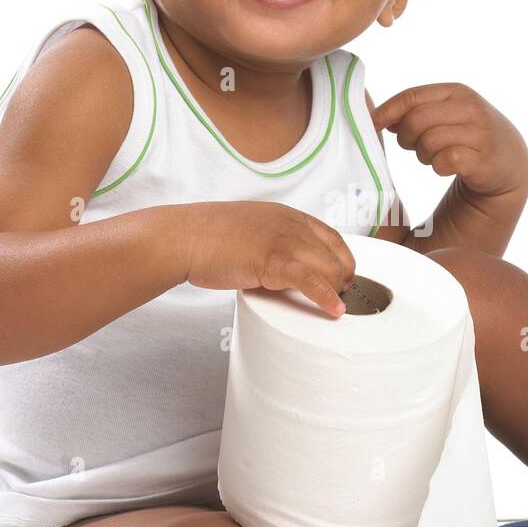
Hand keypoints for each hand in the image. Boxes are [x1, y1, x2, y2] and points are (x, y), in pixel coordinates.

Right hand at [183, 201, 356, 317]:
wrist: (184, 237)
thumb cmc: (207, 237)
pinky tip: (336, 310)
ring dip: (336, 291)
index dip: (343, 260)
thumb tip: (284, 270)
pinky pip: (311, 280)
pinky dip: (327, 297)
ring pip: (329, 268)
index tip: (343, 278)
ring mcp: (285, 241)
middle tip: (334, 298)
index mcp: (288, 216)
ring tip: (333, 307)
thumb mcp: (251, 231)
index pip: (332, 237)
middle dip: (341, 280)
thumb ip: (272, 244)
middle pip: (335, 255)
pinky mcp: (274, 261)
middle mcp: (292, 225)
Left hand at [371, 83, 527, 199]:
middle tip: (412, 146)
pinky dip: (438, 167)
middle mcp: (471, 108)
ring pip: (429, 141)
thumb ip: (415, 111)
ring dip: (423, 155)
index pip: (412, 96)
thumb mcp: (446, 114)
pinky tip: (446, 167)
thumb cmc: (468, 135)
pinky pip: (445, 161)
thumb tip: (378, 115)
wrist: (509, 161)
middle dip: (406, 137)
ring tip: (432, 157)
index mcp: (457, 92)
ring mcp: (480, 134)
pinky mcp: (484, 160)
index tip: (375, 124)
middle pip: (416, 120)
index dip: (388, 111)